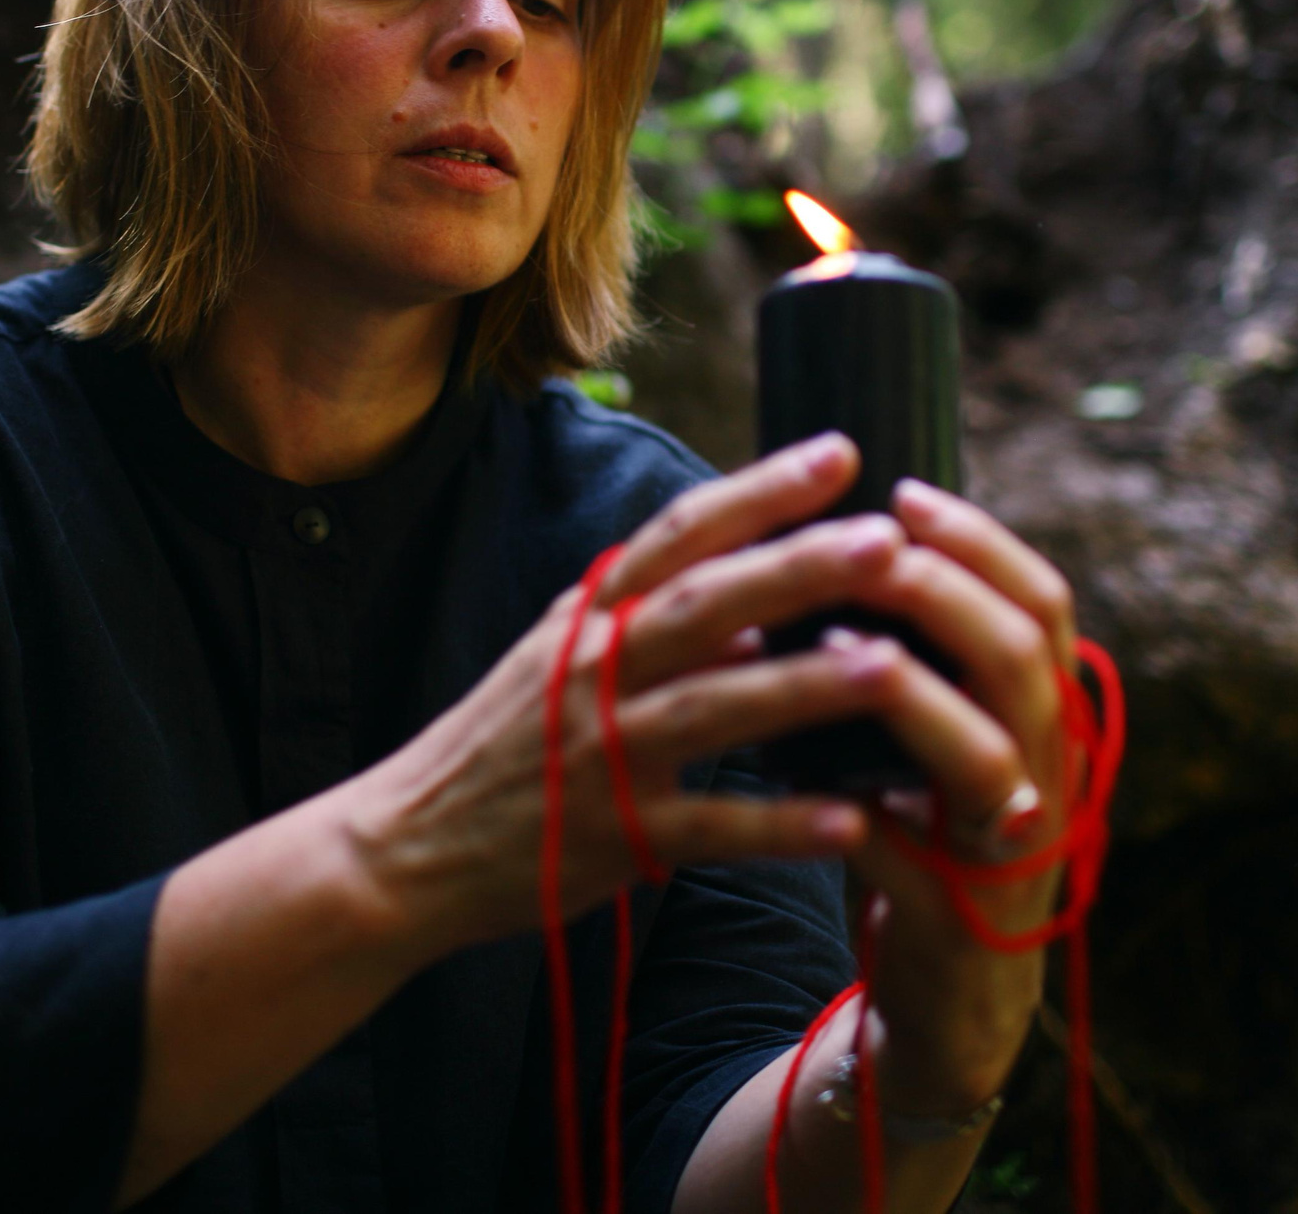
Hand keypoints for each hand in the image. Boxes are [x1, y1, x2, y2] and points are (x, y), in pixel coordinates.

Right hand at [344, 433, 904, 957]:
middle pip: (705, 604)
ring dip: (803, 687)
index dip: (759, 491)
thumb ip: (656, 624)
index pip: (680, 534)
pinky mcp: (611, 837)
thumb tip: (762, 599)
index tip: (839, 452)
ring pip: (714, 708)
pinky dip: (776, 826)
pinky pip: (707, 828)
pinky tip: (847, 821)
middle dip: (798, 567)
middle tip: (887, 540)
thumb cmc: (502, 746)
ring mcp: (602, 754)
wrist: (407, 846)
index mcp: (590, 618)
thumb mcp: (564, 660)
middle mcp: (594, 671)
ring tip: (890, 670)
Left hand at [821, 480, 1082, 1117]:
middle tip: (868, 544)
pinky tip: (809, 781)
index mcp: (1047, 715)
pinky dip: (864, 814)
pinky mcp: (959, 918)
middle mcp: (1049, 772)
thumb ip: (933, 658)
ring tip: (836, 644)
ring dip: (911, 693)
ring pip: (987, 754)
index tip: (903, 490)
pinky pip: (915, 857)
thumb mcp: (947, 736)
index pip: (1043, 602)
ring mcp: (1011, 847)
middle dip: (943, 589)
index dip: (980, 540)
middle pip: (1021, 657)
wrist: (951, 992)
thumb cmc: (929, 835)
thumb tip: (856, 542)